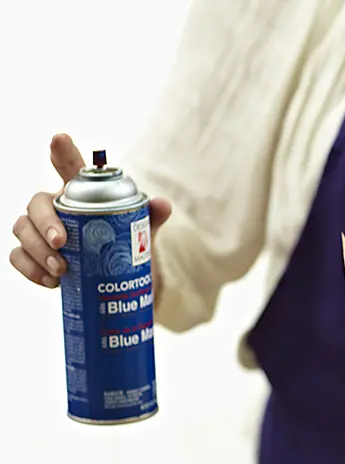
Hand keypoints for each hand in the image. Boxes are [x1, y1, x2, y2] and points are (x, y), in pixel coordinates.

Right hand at [9, 134, 171, 287]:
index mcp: (80, 195)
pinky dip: (30, 269)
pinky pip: (18, 257)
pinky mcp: (35, 257)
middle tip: (61, 242)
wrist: (119, 281)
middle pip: (37, 203)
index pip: (70, 168)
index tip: (60, 138)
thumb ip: (150, 217)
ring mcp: (42, 232)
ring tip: (61, 269)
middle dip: (45, 221)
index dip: (64, 153)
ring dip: (37, 249)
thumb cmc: (125, 247)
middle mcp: (56, 209)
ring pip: (22, 229)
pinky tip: (52, 282)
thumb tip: (162, 204)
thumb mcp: (141, 233)